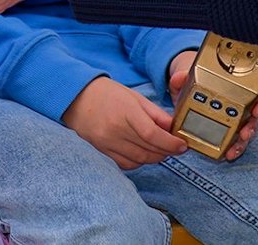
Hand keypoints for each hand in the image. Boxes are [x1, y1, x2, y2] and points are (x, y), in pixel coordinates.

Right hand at [61, 77, 187, 168]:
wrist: (75, 97)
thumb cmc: (107, 93)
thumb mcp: (134, 97)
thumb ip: (156, 113)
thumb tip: (174, 128)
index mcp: (126, 112)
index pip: (153, 135)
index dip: (171, 143)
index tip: (182, 145)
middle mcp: (115, 130)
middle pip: (148, 150)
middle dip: (167, 151)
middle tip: (175, 148)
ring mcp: (107, 143)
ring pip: (139, 160)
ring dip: (155, 157)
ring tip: (161, 150)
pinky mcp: (101, 151)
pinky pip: (126, 164)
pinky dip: (139, 162)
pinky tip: (143, 154)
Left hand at [165, 52, 257, 159]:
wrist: (186, 93)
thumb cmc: (193, 84)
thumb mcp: (185, 77)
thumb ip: (181, 77)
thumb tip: (179, 78)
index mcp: (234, 89)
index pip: (255, 94)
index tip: (257, 108)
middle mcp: (238, 106)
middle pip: (253, 118)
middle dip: (251, 128)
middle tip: (245, 132)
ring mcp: (234, 121)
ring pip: (245, 133)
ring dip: (242, 142)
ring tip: (234, 150)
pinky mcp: (225, 134)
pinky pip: (233, 143)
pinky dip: (232, 149)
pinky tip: (226, 155)